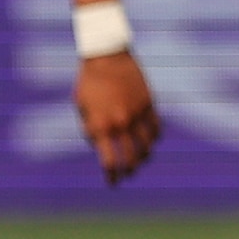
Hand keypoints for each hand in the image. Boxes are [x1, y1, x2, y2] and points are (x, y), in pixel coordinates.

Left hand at [78, 52, 158, 182]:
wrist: (106, 56)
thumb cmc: (88, 82)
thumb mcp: (82, 108)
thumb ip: (92, 129)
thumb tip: (102, 145)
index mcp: (101, 126)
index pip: (109, 161)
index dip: (112, 175)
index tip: (113, 182)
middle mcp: (121, 123)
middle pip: (131, 158)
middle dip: (129, 170)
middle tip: (128, 175)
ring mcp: (137, 114)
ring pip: (147, 146)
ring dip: (144, 157)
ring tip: (141, 160)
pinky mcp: (149, 104)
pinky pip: (156, 128)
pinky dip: (155, 138)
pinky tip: (151, 141)